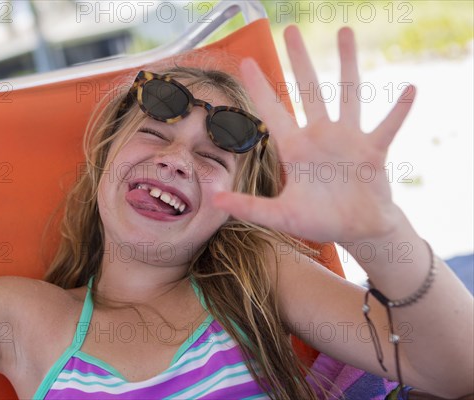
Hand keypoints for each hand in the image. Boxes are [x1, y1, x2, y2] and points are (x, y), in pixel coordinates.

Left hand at [213, 26, 415, 243]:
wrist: (356, 229)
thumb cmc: (319, 221)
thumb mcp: (281, 215)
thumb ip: (249, 207)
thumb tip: (214, 200)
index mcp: (296, 149)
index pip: (273, 112)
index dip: (259, 88)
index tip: (245, 62)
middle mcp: (320, 136)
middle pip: (309, 90)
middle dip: (300, 61)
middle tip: (291, 31)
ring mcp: (348, 139)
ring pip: (348, 94)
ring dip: (347, 63)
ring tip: (345, 32)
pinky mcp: (373, 150)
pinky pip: (388, 126)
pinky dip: (399, 110)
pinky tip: (410, 89)